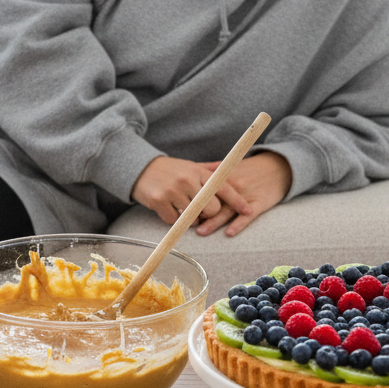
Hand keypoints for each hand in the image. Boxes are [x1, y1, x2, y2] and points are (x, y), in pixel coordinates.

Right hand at [131, 155, 253, 226]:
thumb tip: (228, 167)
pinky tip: (170, 210)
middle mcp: (187, 180)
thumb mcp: (190, 166)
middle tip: (200, 210)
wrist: (139, 168)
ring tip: (184, 209)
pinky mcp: (159, 201)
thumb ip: (209, 169)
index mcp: (197, 171)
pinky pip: (174, 221)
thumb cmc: (169, 169)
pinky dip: (174, 220)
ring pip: (193, 217)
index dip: (237, 200)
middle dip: (208, 213)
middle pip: (211, 208)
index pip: (223, 187)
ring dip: (190, 218)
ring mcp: (172, 191)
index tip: (248, 210)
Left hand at [194, 151, 292, 235]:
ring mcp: (246, 195)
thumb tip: (190, 169)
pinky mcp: (259, 203)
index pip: (205, 188)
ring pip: (227, 210)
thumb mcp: (230, 165)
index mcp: (224, 176)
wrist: (278, 167)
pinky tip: (229, 233)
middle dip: (199, 212)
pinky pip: (248, 216)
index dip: (192, 197)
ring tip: (201, 231)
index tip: (179, 206)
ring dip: (214, 222)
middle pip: (213, 201)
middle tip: (185, 222)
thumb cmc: (250, 168)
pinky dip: (239, 224)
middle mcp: (234, 185)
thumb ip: (210, 168)